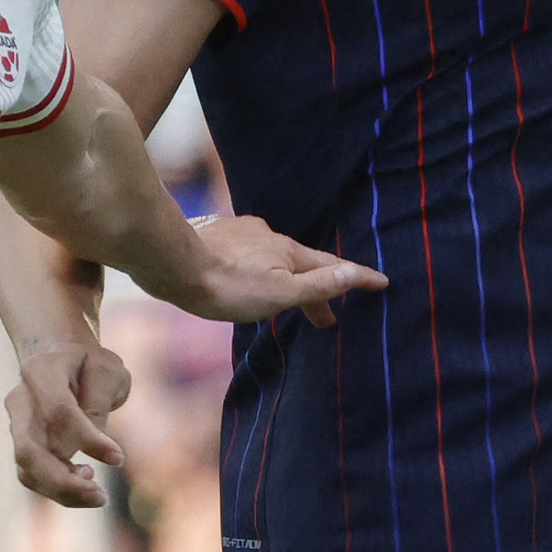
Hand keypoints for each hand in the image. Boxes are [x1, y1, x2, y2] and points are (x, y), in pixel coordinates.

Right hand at [6, 335, 135, 508]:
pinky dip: (58, 490)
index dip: (88, 440)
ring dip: (61, 491)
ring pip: (26, 469)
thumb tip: (96, 448)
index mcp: (40, 371)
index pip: (59, 412)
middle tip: (101, 496)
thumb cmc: (88, 363)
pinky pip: (32, 476)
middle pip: (28, 450)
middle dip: (63, 481)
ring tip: (98, 494)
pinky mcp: (22, 445)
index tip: (119, 458)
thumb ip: (99, 403)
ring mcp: (16, 425)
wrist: (61, 358)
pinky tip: (85, 486)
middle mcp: (20, 400)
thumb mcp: (106, 370)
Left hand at [167, 213, 385, 328]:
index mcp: (289, 252)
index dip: (356, 277)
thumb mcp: (280, 293)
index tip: (380, 283)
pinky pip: (245, 252)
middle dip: (315, 289)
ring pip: (271, 257)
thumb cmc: (227, 286)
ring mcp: (241, 233)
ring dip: (283, 276)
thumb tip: (357, 272)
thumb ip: (319, 285)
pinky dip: (255, 267)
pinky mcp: (215, 234)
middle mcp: (269, 236)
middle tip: (324, 319)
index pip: (332, 266)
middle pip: (301, 264)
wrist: (171, 262)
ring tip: (281, 297)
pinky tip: (241, 276)